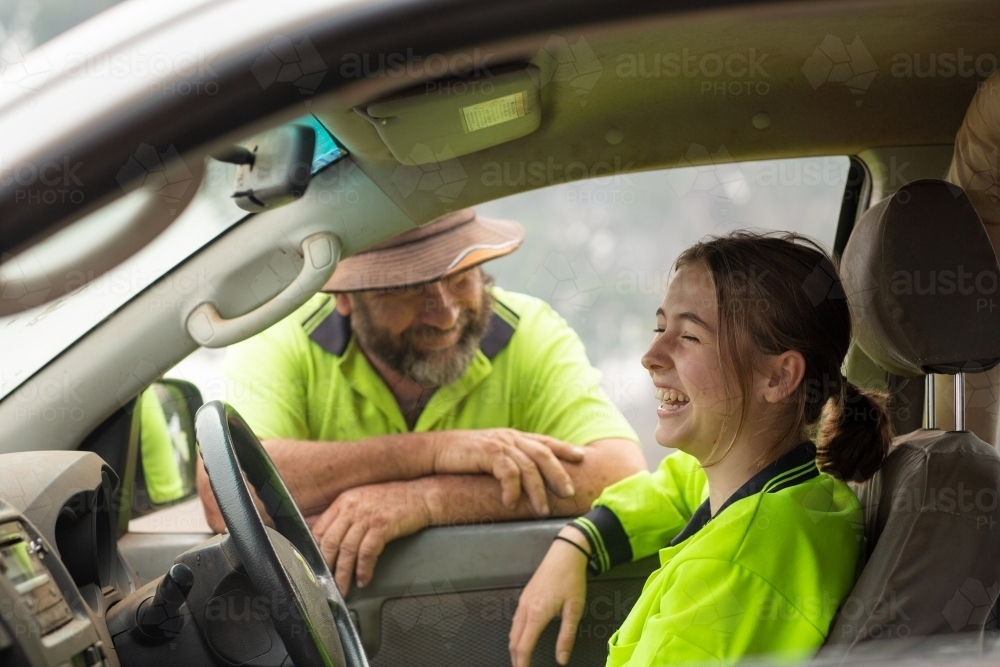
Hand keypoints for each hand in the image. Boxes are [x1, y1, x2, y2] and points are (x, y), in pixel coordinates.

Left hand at [310, 480, 429, 593]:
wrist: (421, 495)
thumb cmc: (394, 500)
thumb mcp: (363, 500)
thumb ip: (345, 516)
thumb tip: (327, 539)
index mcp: (344, 501)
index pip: (319, 529)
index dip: (315, 551)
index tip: (316, 566)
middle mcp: (352, 507)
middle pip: (331, 542)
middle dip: (327, 567)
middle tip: (326, 583)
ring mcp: (368, 515)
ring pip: (347, 550)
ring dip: (344, 573)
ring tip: (343, 588)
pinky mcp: (383, 525)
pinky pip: (367, 553)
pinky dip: (363, 569)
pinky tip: (364, 579)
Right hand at [432, 429, 583, 515]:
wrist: (435, 450)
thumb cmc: (463, 457)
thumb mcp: (492, 455)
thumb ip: (510, 462)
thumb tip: (527, 481)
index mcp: (514, 437)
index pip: (545, 441)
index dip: (565, 448)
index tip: (582, 457)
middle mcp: (510, 438)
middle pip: (544, 454)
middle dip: (559, 474)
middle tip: (569, 493)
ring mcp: (499, 444)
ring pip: (529, 466)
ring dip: (537, 491)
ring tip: (541, 511)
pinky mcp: (487, 452)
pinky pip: (507, 472)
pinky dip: (512, 489)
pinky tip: (510, 503)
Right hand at [509, 529, 589, 666]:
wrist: (564, 554)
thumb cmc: (571, 581)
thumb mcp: (574, 610)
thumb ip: (566, 636)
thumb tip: (561, 660)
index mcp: (536, 615)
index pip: (523, 646)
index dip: (522, 664)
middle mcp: (525, 609)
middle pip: (513, 640)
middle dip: (516, 658)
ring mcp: (522, 602)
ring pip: (512, 630)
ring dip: (515, 647)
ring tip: (522, 659)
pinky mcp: (525, 596)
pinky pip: (515, 621)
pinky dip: (516, 635)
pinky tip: (523, 638)